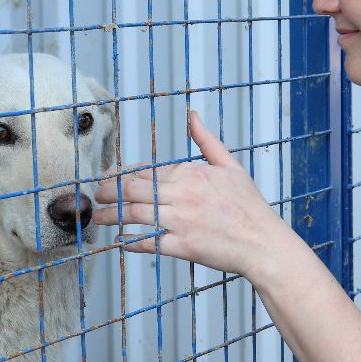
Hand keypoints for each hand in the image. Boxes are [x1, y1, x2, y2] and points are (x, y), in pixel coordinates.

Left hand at [91, 110, 290, 277]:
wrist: (265, 244)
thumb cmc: (250, 208)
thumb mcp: (231, 167)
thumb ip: (207, 142)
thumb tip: (192, 115)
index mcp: (192, 174)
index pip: (146, 171)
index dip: (121, 175)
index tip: (108, 178)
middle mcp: (183, 195)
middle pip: (133, 190)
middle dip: (108, 193)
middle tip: (95, 197)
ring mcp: (182, 221)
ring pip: (135, 214)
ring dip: (111, 217)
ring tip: (98, 219)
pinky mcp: (183, 246)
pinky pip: (149, 243)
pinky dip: (132, 242)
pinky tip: (121, 242)